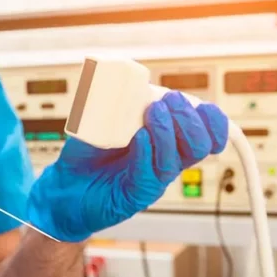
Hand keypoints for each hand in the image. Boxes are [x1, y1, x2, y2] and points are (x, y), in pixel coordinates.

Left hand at [27, 92, 228, 241]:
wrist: (64, 187)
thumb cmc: (88, 154)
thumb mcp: (109, 119)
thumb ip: (126, 102)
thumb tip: (135, 81)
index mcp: (168, 143)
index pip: (209, 135)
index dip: (212, 119)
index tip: (190, 101)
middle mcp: (166, 161)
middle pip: (201, 145)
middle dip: (190, 118)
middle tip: (168, 102)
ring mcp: (152, 179)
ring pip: (179, 159)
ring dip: (168, 130)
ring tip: (152, 112)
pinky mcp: (135, 195)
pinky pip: (150, 174)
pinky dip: (147, 151)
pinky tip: (139, 137)